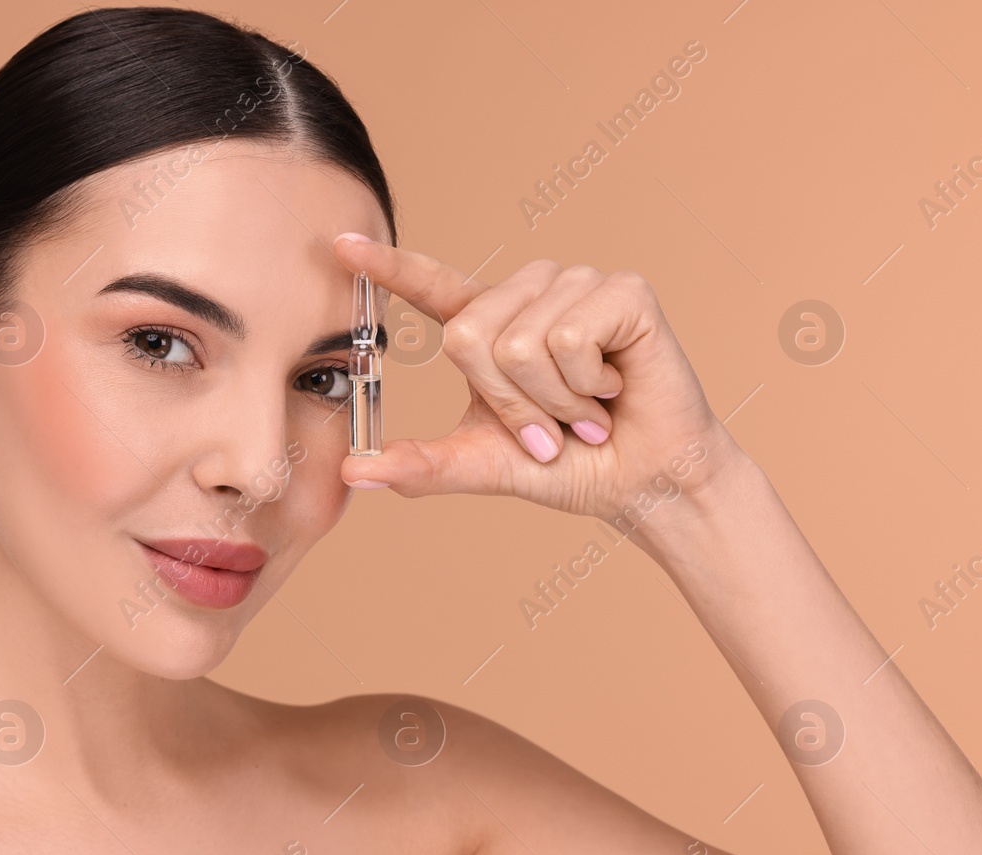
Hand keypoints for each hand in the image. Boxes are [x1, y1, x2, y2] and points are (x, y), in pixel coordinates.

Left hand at [332, 234, 740, 521]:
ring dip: (553, 400)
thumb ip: (420, 465)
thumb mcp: (482, 465)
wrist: (642, 484)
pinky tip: (614, 389)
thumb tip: (351, 472)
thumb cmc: (569, 467)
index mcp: (491, 325)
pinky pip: (570, 338)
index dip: (388, 267)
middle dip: (509, 403)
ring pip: (521, 342)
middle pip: (471, 337)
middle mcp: (531, 293)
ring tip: (587, 409)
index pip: (432, 287)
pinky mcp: (624, 290)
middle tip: (553, 425)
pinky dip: (586, 384)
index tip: (339, 243)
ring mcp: (578, 285)